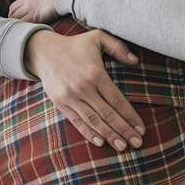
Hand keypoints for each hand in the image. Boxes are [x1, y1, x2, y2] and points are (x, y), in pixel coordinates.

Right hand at [25, 29, 145, 151]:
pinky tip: (100, 142)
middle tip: (138, 143)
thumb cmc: (75, 44)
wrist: (44, 51)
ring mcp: (70, 97)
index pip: (117, 99)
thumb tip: (135, 61)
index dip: (130, 116)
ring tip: (122, 146)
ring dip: (109, 135)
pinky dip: (88, 133)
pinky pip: (77, 121)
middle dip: (124, 130)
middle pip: (108, 114)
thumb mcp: (98, 37)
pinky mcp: (61, 103)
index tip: (141, 128)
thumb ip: (118, 47)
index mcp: (95, 73)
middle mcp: (83, 87)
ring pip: (93, 121)